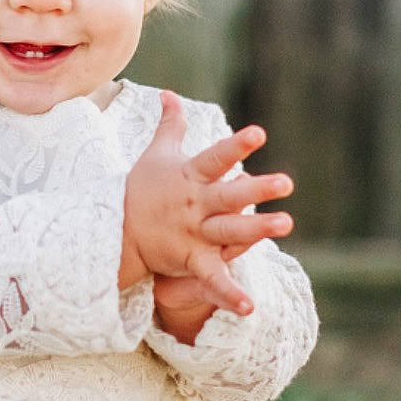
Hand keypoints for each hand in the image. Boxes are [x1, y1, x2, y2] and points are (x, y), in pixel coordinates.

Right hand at [118, 92, 293, 315]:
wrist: (114, 232)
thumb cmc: (140, 190)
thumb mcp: (156, 155)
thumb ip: (170, 125)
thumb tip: (167, 93)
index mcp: (190, 177)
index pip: (216, 158)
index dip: (237, 146)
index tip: (260, 134)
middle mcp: (195, 205)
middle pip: (228, 196)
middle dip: (256, 189)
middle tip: (286, 182)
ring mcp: (193, 234)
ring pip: (229, 232)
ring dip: (257, 230)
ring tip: (286, 224)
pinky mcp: (190, 261)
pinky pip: (213, 278)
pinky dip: (229, 294)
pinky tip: (250, 307)